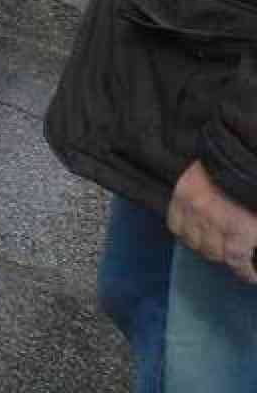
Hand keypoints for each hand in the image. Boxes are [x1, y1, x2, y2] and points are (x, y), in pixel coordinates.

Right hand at [167, 161, 256, 283]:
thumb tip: (253, 236)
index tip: (252, 276)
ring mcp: (190, 210)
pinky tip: (195, 230)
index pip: (238, 261)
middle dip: (226, 256)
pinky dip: (185, 232)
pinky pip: (175, 226)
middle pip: (214, 253)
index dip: (247, 273)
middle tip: (235, 254)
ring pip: (194, 243)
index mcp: (238, 226)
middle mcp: (212, 222)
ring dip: (205, 246)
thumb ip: (254, 223)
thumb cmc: (244, 180)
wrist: (220, 149)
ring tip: (215, 242)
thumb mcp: (256, 206)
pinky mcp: (176, 198)